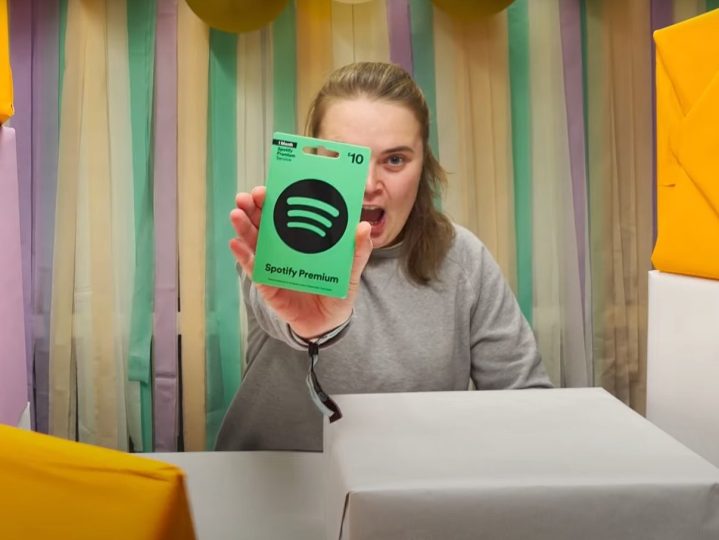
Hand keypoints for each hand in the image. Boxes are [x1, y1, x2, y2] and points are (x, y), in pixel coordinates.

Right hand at [229, 186, 372, 338]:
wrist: (329, 322)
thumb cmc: (337, 289)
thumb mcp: (351, 269)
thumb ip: (358, 250)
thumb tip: (363, 227)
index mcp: (302, 237)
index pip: (286, 212)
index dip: (274, 199)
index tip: (267, 189)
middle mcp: (284, 246)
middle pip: (264, 223)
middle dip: (253, 208)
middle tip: (246, 197)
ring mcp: (274, 264)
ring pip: (254, 242)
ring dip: (243, 227)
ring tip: (236, 214)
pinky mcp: (268, 284)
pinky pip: (254, 269)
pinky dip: (244, 257)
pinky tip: (236, 244)